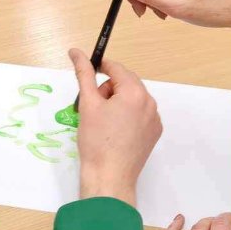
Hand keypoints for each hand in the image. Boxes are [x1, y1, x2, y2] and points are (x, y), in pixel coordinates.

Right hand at [70, 48, 161, 207]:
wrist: (109, 177)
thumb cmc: (96, 141)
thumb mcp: (87, 104)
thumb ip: (83, 74)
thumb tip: (76, 51)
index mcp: (134, 92)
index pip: (116, 68)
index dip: (100, 68)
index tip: (88, 74)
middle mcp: (149, 102)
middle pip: (126, 83)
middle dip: (109, 88)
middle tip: (92, 105)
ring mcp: (154, 119)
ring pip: (133, 99)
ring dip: (118, 102)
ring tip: (102, 121)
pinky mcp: (154, 133)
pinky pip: (140, 114)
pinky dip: (128, 116)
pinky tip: (115, 131)